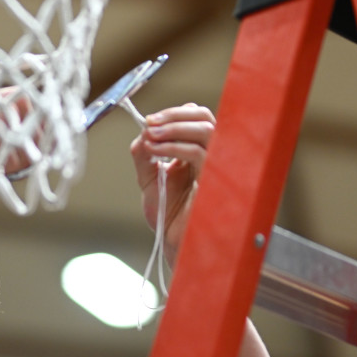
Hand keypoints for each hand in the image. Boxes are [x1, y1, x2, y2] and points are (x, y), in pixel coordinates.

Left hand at [129, 103, 214, 259]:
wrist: (172, 242)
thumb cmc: (167, 215)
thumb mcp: (149, 180)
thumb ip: (144, 156)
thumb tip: (142, 135)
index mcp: (197, 152)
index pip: (196, 119)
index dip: (173, 114)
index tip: (148, 121)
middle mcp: (210, 156)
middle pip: (205, 117)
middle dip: (175, 115)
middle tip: (150, 123)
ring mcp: (214, 167)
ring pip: (207, 130)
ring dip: (174, 127)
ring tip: (150, 135)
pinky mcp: (213, 180)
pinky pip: (200, 154)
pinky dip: (173, 147)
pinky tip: (154, 150)